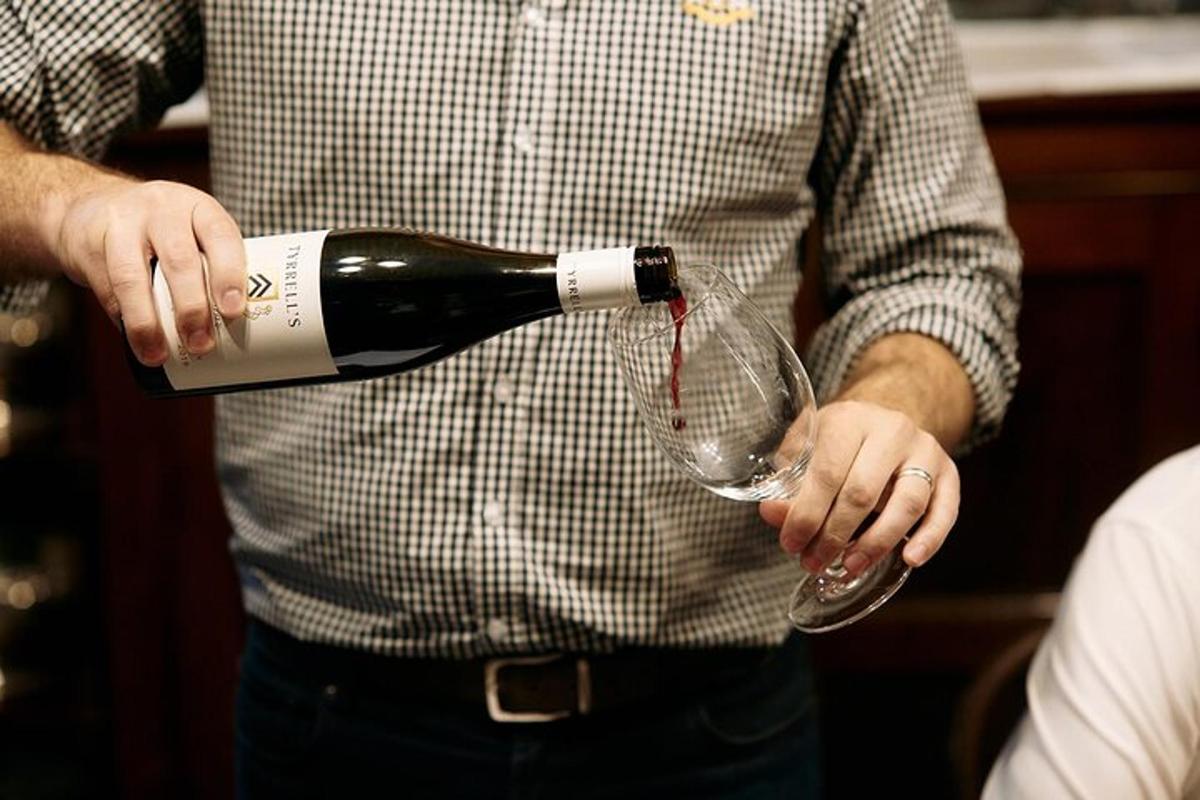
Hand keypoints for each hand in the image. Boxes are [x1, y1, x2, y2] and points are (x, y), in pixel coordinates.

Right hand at [50, 177, 246, 365]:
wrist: (93, 206)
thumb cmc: (161, 229)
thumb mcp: (192, 231)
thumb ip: (212, 267)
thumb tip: (236, 329)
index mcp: (198, 208)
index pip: (220, 235)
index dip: (229, 274)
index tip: (232, 310)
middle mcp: (162, 209)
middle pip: (180, 260)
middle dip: (192, 308)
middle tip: (201, 344)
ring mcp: (122, 223)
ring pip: (132, 277)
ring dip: (147, 323)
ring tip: (158, 355)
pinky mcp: (89, 244)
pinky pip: (106, 288)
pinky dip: (122, 318)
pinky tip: (134, 338)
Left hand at [759, 399, 959, 577]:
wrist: (883, 421)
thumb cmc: (838, 441)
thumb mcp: (807, 451)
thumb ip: (788, 482)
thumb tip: (772, 514)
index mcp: (849, 419)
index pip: (827, 473)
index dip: (807, 514)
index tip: (792, 544)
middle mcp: (892, 430)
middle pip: (863, 492)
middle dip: (835, 535)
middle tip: (814, 562)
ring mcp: (925, 450)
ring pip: (908, 503)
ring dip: (877, 543)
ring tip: (851, 566)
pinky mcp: (949, 471)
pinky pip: (946, 509)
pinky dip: (930, 538)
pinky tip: (910, 560)